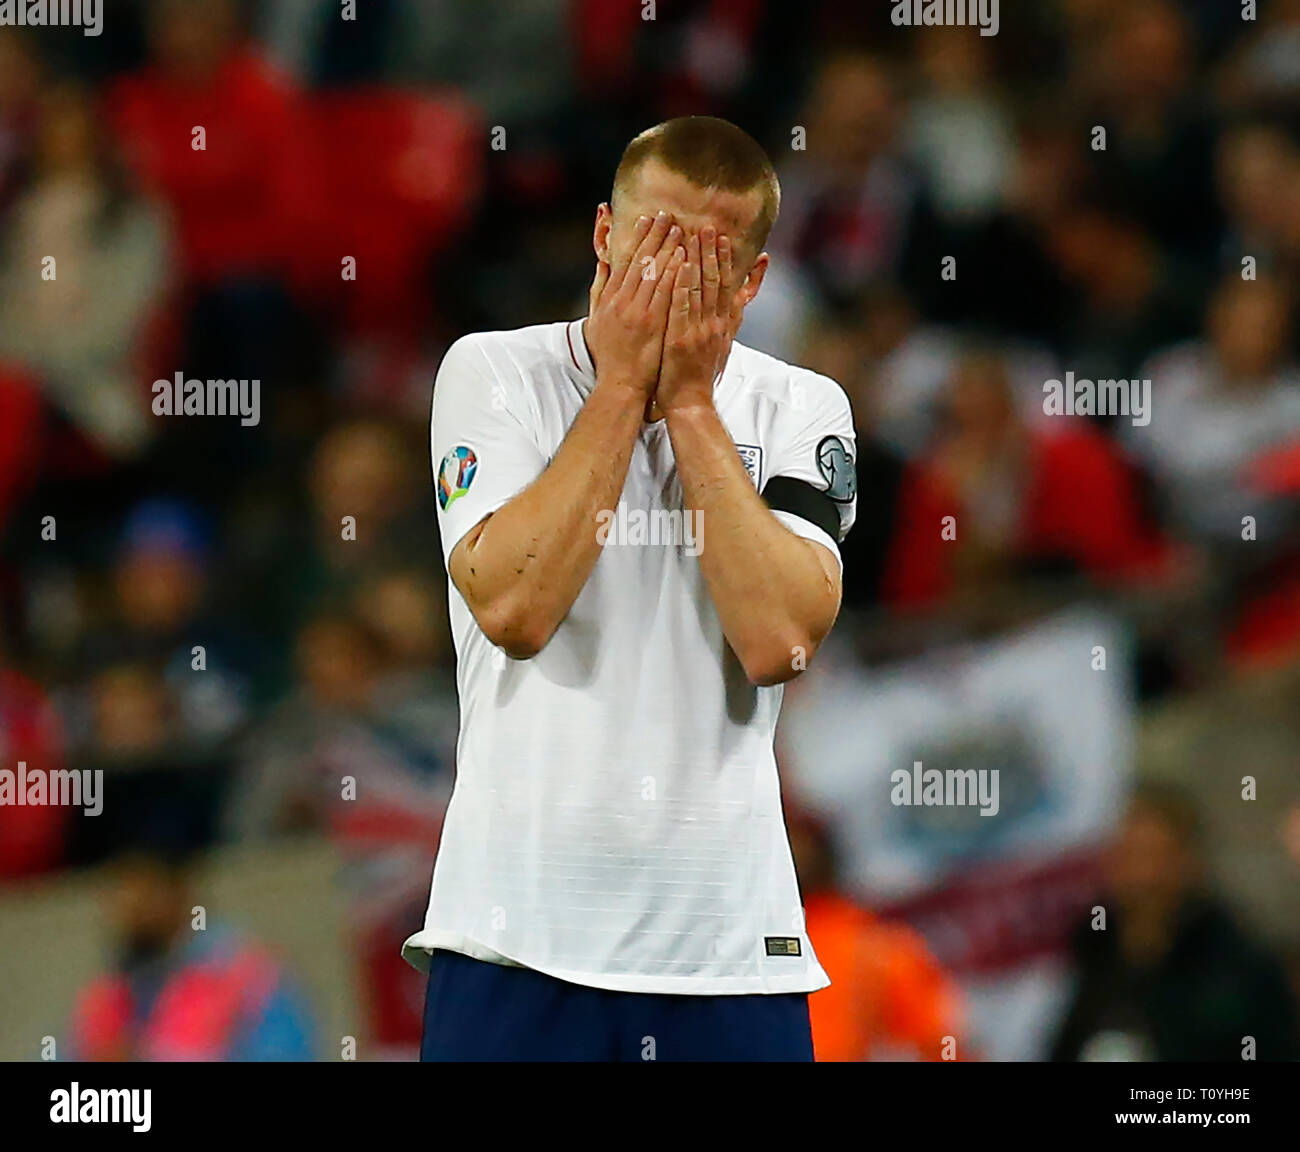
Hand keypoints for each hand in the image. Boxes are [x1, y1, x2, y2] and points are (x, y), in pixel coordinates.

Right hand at [585, 210, 684, 399]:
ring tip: (680, 230)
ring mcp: (637, 312)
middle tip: (668, 216)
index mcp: (610, 298)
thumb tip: (603, 263)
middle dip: (655, 236)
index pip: (625, 261)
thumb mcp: (596, 319)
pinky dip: (673, 273)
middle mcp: (622, 301)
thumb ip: (599, 289)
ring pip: (653, 273)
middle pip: (640, 261)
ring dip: (667, 249)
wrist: (620, 385)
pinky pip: (665, 293)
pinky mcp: (652, 324)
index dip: (638, 238)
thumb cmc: (611, 356)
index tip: (648, 220)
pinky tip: (684, 258)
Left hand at [656, 227, 739, 414]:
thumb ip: (729, 322)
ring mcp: (699, 331)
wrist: (691, 404)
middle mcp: (714, 324)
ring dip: (696, 260)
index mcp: (721, 325)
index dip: (724, 260)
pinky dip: (680, 286)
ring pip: (700, 289)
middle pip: (715, 281)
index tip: (722, 237)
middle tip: (707, 226)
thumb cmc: (699, 377)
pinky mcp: (681, 340)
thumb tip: (738, 302)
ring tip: (692, 236)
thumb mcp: (721, 347)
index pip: (727, 285)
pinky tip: (677, 267)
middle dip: (711, 252)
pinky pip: (681, 308)